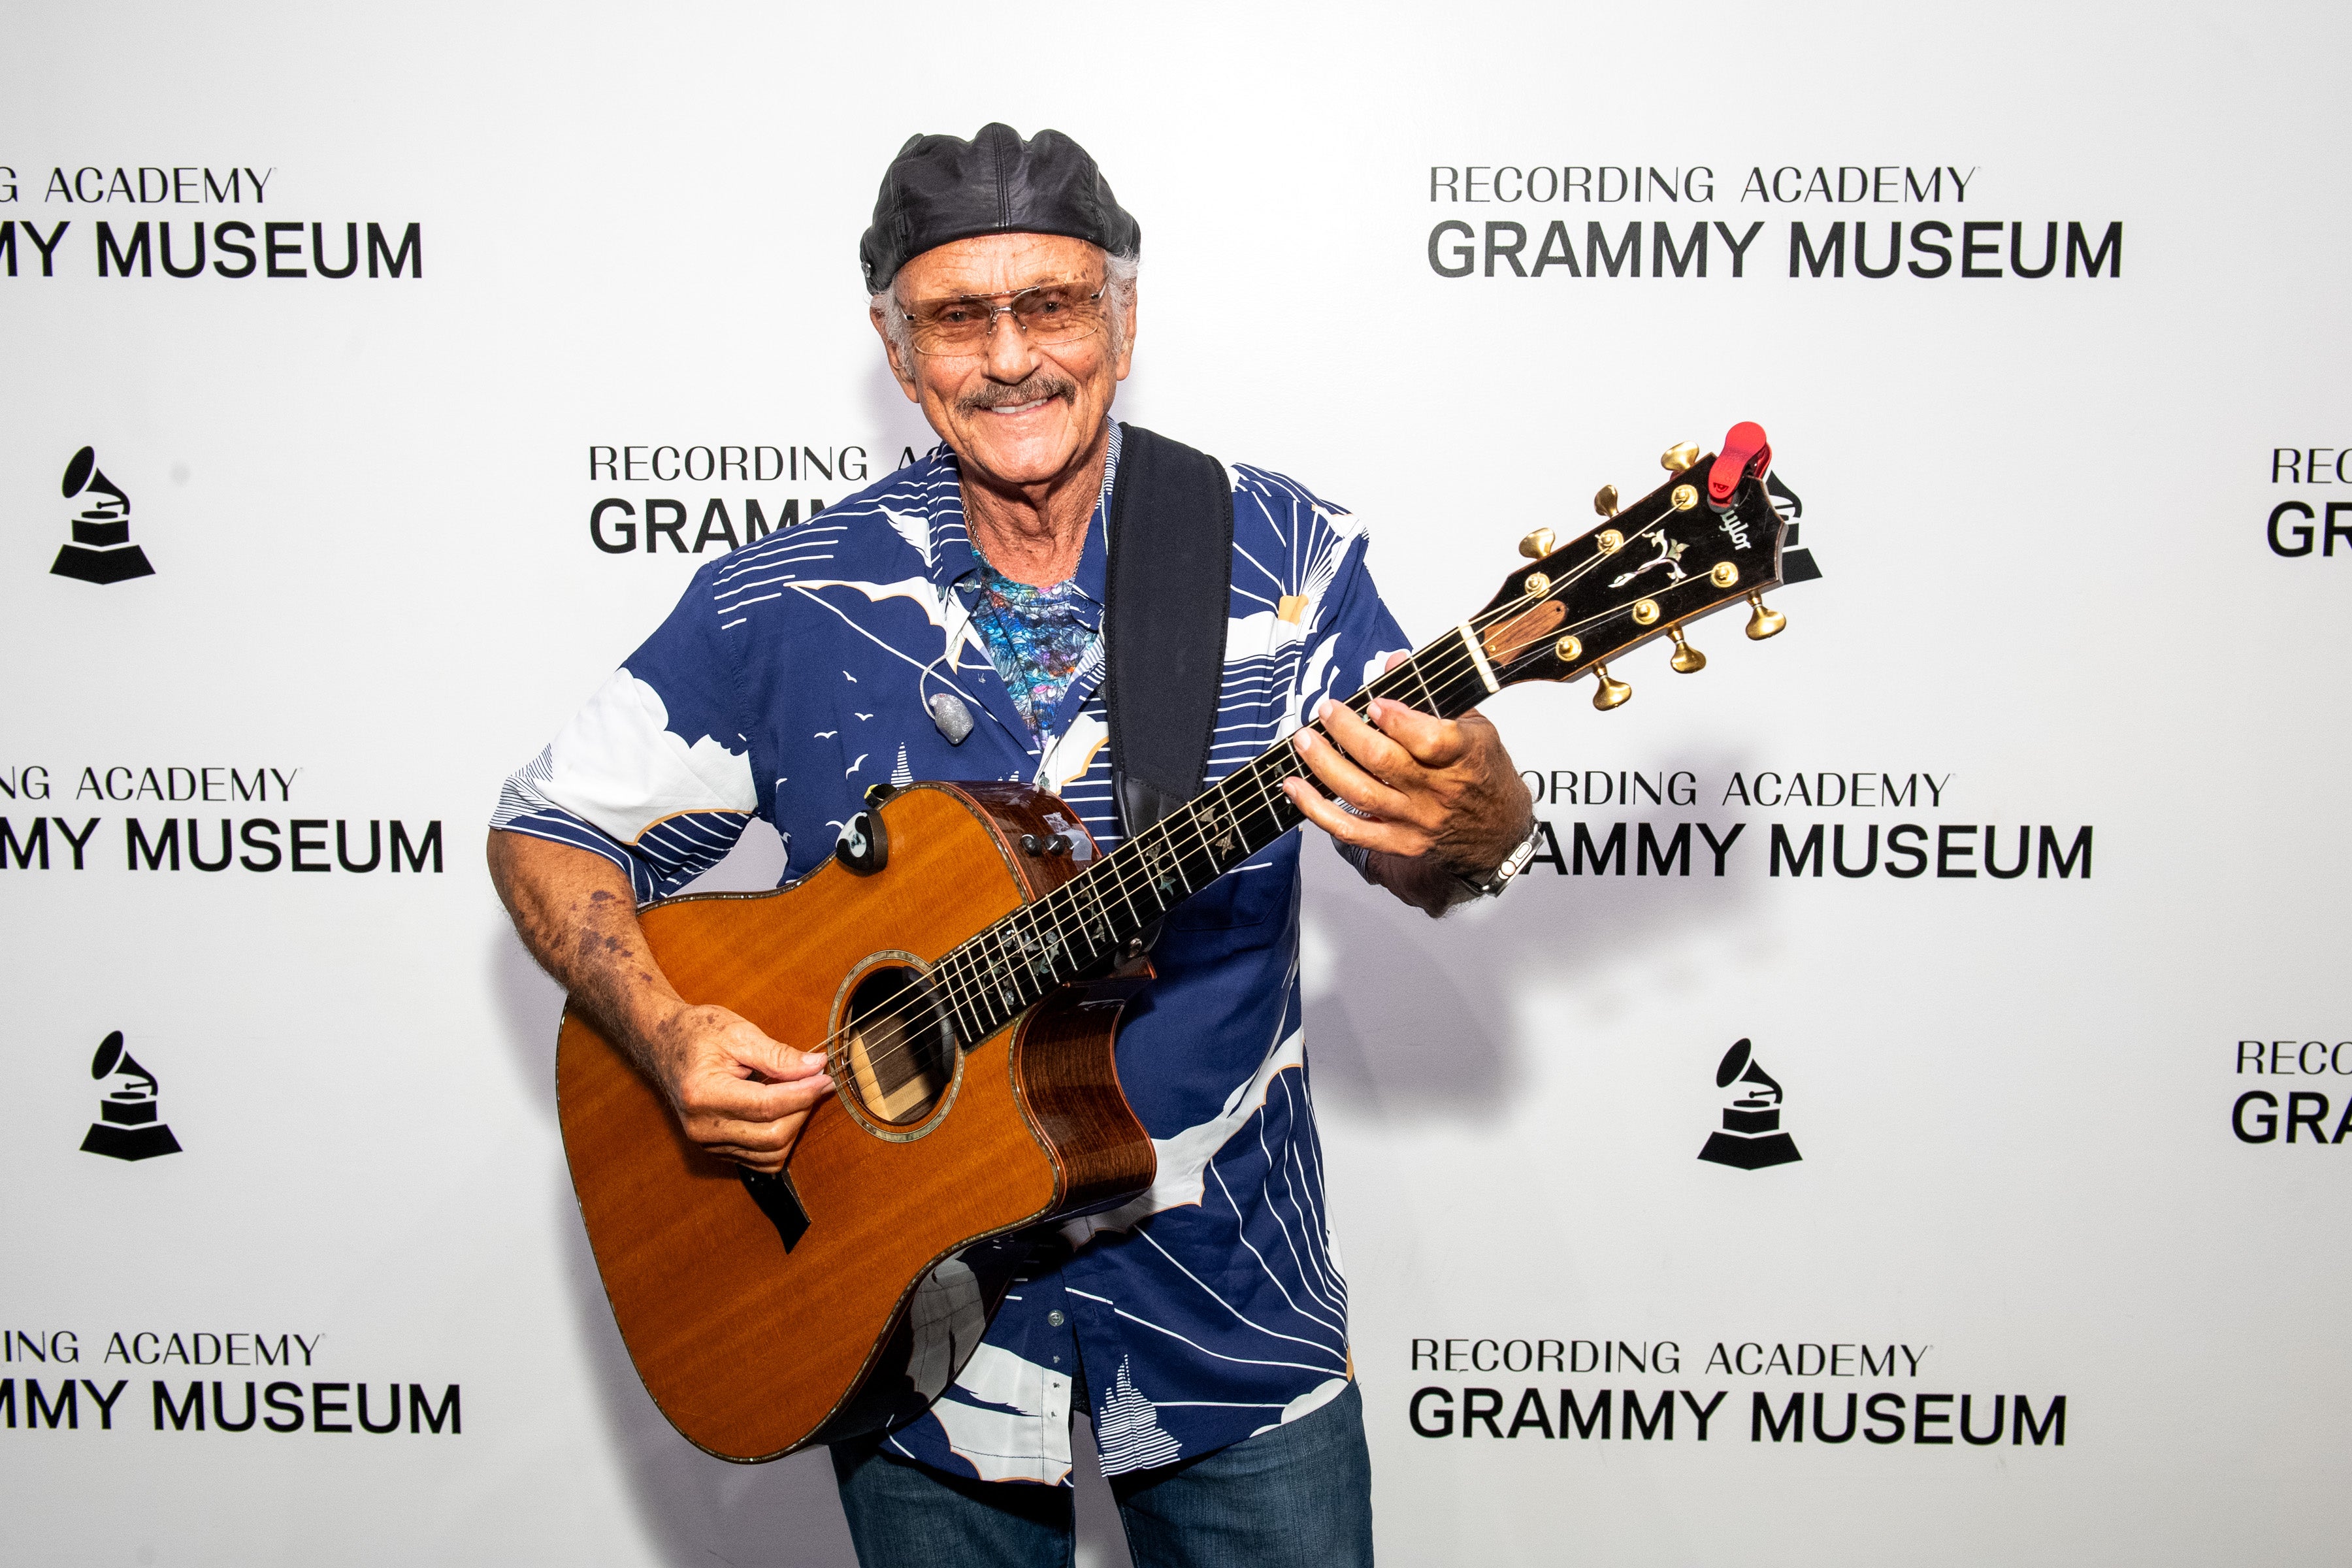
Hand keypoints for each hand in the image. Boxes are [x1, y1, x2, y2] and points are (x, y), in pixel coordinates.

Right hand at [642, 1002, 834, 1173]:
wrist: (663, 1043)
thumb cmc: (697, 1032)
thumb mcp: (737, 1032)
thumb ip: (778, 1054)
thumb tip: (816, 1066)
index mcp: (703, 1094)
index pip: (767, 1107)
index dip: (803, 1094)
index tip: (825, 1078)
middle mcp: (701, 1127)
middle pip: (772, 1136)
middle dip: (802, 1110)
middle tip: (817, 1082)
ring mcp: (706, 1142)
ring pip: (770, 1153)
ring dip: (794, 1126)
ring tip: (799, 1094)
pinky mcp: (714, 1149)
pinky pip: (759, 1158)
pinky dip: (779, 1138)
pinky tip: (782, 1110)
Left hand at [1282, 657, 1533, 903]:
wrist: (1499, 832)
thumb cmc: (1485, 773)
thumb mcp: (1474, 725)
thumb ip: (1431, 696)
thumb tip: (1393, 662)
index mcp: (1464, 756)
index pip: (1429, 739)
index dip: (1398, 720)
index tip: (1374, 702)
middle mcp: (1439, 791)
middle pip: (1384, 762)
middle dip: (1347, 732)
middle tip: (1327, 711)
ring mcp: (1417, 819)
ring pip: (1362, 793)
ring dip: (1325, 765)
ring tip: (1305, 740)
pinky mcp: (1400, 843)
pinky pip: (1353, 830)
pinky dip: (1318, 811)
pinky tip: (1297, 788)